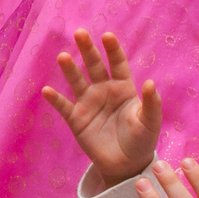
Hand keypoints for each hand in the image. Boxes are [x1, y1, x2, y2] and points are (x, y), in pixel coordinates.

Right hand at [42, 29, 163, 186]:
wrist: (126, 165)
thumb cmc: (142, 140)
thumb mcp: (150, 122)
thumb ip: (151, 103)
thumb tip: (150, 83)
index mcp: (123, 88)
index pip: (117, 64)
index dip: (113, 50)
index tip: (107, 36)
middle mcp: (104, 91)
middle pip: (94, 66)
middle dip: (87, 50)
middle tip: (79, 33)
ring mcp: (89, 104)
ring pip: (77, 82)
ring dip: (70, 69)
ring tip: (63, 57)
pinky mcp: (76, 120)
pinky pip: (64, 106)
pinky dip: (55, 99)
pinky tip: (47, 90)